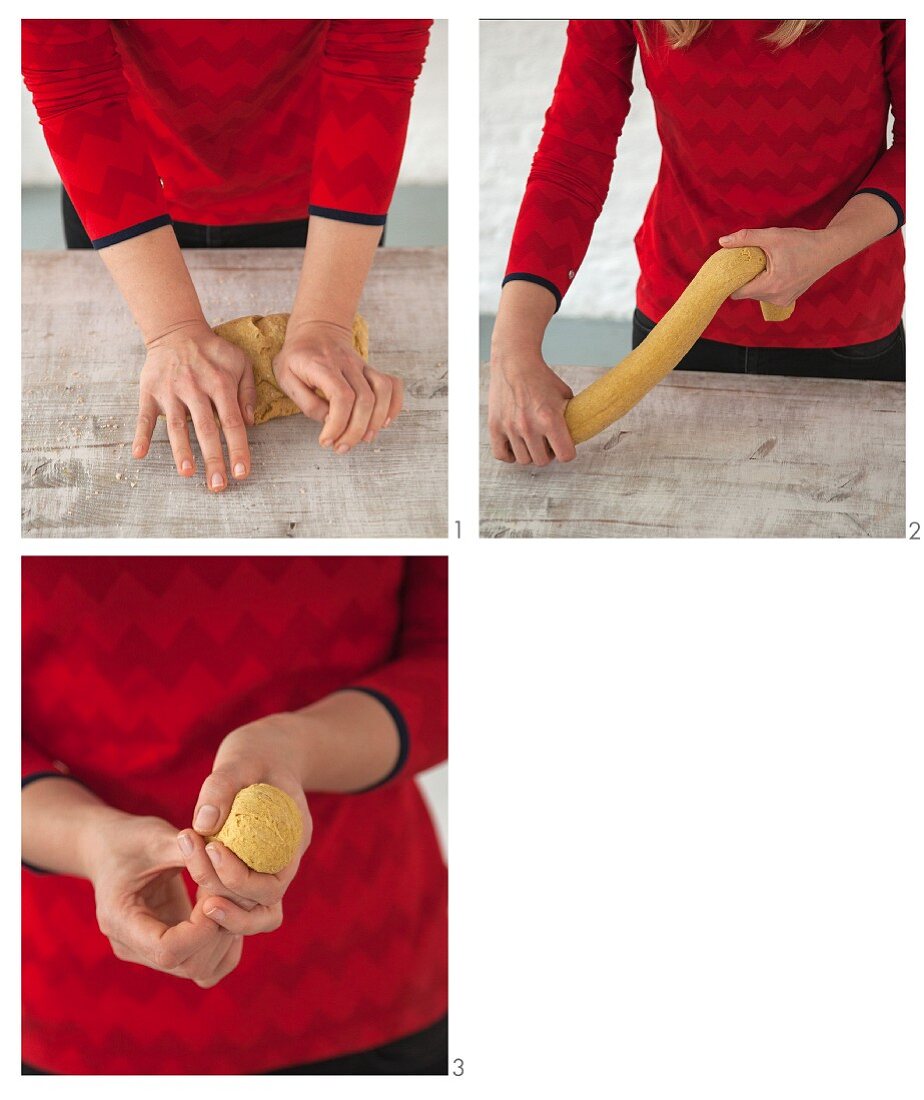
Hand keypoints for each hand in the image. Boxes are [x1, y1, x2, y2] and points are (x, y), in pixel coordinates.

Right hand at [88, 811, 242, 987]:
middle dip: (218, 929)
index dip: (202, 928)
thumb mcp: (155, 837)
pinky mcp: (169, 949)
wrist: (109, 850)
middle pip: (189, 965)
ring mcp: (150, 953)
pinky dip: (224, 945)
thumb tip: (227, 860)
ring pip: (201, 971)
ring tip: (223, 897)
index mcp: (120, 921)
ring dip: (225, 936)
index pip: (168, 951)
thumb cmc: (129, 840)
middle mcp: (133, 947)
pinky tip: (225, 909)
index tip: (215, 894)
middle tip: (224, 890)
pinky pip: (205, 967)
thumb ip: (188, 851)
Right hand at [132, 320, 256, 491]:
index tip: (242, 474)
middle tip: (217, 485)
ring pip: (177, 425)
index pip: (231, 423)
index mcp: (220, 383)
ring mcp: (170, 391)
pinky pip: (144, 416)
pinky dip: (141, 435)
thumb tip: (250, 423)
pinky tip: (139, 453)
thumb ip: (248, 392)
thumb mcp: (240, 363)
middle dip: (213, 459)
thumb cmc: (213, 352)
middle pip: (206, 429)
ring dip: (181, 451)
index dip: (238, 449)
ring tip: (187, 473)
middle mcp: (195, 388)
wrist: (176, 330)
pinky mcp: (149, 391)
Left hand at [177, 715, 312, 936]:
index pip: (273, 883)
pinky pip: (236, 896)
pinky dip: (215, 892)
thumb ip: (222, 786)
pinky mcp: (248, 869)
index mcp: (294, 839)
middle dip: (228, 898)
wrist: (267, 753)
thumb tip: (203, 823)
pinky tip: (192, 869)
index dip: (240, 877)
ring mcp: (267, 868)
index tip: (212, 849)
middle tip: (196, 878)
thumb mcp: (241, 759)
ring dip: (223, 906)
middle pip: (264, 908)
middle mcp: (284, 861)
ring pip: (254, 912)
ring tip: (193, 888)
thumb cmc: (256, 753)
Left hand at [272, 319, 402, 452]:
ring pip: (382, 392)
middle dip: (355, 431)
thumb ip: (307, 402)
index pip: (341, 396)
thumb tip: (330, 420)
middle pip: (364, 400)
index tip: (326, 441)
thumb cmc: (298, 357)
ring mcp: (362, 366)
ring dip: (376, 421)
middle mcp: (346, 364)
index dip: (338, 423)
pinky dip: (394, 405)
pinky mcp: (371, 370)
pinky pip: (393, 385)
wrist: (316, 330)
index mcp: (321, 365)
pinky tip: (384, 422)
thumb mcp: (286, 378)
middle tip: (342, 448)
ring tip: (364, 439)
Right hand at [488, 350, 575, 465]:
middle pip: (543, 461)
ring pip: (523, 460)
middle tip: (547, 443)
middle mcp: (529, 426)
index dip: (567, 452)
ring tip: (532, 441)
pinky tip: (516, 446)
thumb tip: (577, 433)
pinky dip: (510, 455)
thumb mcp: (564, 395)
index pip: (565, 455)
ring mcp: (510, 428)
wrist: (515, 362)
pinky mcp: (495, 426)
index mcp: (550, 419)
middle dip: (548, 453)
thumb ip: (570, 417)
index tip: (564, 447)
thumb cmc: (541, 377)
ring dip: (530, 453)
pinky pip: (502, 455)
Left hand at [720, 226, 835, 309]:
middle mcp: (776, 298)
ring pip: (757, 295)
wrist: (829, 250)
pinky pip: (768, 295)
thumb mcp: (772, 236)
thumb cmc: (802, 242)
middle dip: (744, 279)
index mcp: (770, 286)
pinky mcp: (789, 299)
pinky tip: (772, 271)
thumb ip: (745, 238)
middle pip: (747, 294)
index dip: (732, 281)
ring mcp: (783, 301)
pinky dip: (766, 285)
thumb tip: (722, 242)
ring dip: (756, 282)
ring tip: (762, 265)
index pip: (738, 293)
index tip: (730, 269)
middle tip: (747, 263)